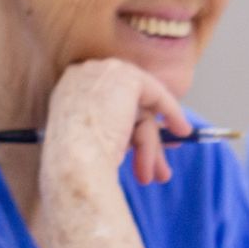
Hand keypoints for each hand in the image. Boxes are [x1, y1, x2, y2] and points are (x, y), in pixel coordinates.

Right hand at [42, 59, 192, 187]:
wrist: (74, 158)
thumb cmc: (75, 160)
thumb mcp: (89, 139)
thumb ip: (110, 128)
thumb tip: (137, 134)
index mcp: (66, 90)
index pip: (103, 100)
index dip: (126, 122)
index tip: (140, 142)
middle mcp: (80, 74)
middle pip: (122, 103)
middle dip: (144, 135)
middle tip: (158, 165)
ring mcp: (102, 72)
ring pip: (138, 108)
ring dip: (150, 145)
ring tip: (158, 175)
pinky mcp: (126, 76)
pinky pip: (155, 94)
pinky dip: (171, 112)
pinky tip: (182, 130)